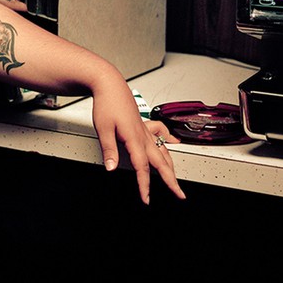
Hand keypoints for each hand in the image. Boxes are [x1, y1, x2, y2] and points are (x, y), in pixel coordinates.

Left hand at [91, 78, 185, 203]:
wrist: (110, 84)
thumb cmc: (107, 103)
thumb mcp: (103, 128)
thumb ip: (109, 150)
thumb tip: (112, 167)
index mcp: (134, 138)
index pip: (142, 167)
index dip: (144, 185)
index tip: (146, 198)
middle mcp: (144, 135)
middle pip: (161, 162)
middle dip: (170, 181)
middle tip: (179, 195)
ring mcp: (146, 129)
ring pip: (164, 150)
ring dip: (171, 166)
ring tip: (175, 178)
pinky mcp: (144, 124)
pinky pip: (161, 134)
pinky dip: (169, 140)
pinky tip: (174, 143)